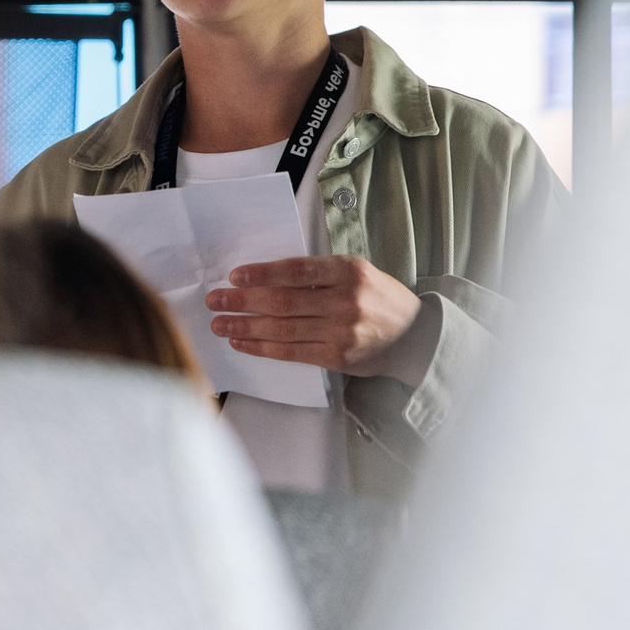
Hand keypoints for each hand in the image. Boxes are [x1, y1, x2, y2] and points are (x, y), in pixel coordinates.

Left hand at [205, 254, 433, 379]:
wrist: (413, 336)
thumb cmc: (378, 297)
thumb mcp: (356, 271)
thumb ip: (318, 273)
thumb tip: (265, 277)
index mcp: (349, 271)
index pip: (297, 270)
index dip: (263, 274)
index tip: (235, 276)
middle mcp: (346, 301)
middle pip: (284, 302)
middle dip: (243, 302)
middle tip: (215, 300)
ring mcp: (342, 332)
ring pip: (283, 330)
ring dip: (245, 326)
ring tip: (220, 323)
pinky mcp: (337, 358)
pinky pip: (292, 352)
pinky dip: (263, 347)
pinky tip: (242, 341)